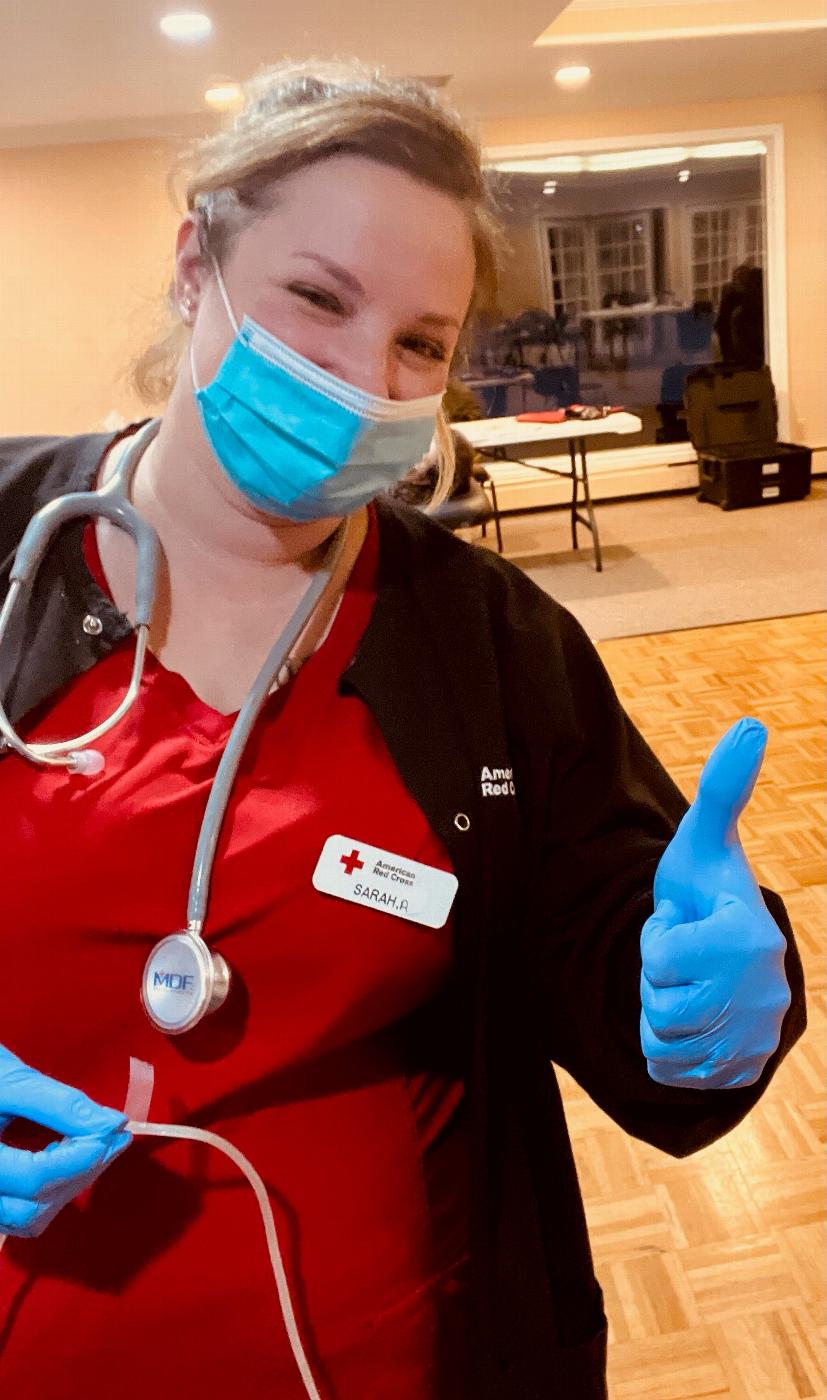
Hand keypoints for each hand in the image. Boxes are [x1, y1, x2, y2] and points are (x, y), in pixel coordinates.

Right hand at [0, 1044, 130, 1238]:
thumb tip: (109, 1123)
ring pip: (28, 1218)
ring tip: (86, 1147)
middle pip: (35, 1204)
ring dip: (66, 1187)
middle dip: (83, 1170)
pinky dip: (46, 1194)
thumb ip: (60, 1104)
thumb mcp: (11, 1080)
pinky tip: (59, 1159)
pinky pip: (17, 1215)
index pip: (36, 1177)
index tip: (115, 1130)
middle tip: (113, 1136)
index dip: (82, 1157)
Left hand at [640, 717, 791, 1089]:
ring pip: (662, 1042)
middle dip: (657, 980)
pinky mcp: (742, 1072)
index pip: (658, 958)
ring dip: (659, 1015)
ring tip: (686, 984)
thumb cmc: (706, 890)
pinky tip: (691, 1019)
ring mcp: (756, 1039)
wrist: (730, 954)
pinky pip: (672, 1072)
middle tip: (683, 958)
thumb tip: (752, 723)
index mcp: (748, 939)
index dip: (658, 939)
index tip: (684, 923)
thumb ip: (723, 788)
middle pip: (658, 1006)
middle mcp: (761, 996)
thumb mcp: (705, 840)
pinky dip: (669, 1052)